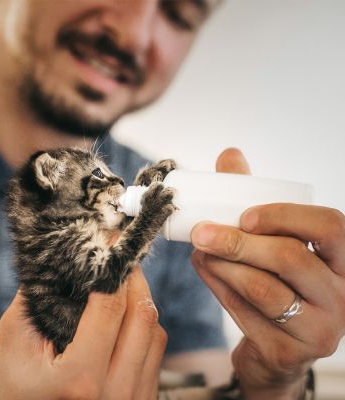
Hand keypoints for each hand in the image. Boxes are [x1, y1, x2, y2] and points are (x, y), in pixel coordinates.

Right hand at [0, 267, 166, 399]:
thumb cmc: (9, 392)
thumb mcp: (14, 343)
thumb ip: (39, 297)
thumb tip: (67, 260)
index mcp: (80, 379)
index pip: (110, 307)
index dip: (113, 268)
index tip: (113, 243)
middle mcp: (114, 394)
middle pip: (142, 316)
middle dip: (133, 278)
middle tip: (121, 260)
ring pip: (155, 332)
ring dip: (141, 301)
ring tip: (124, 286)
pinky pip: (156, 353)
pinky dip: (145, 327)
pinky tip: (127, 317)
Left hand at [191, 148, 344, 398]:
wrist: (276, 342)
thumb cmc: (277, 278)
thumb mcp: (273, 239)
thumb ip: (253, 197)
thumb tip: (229, 154)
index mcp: (341, 259)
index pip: (330, 226)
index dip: (286, 216)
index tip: (245, 215)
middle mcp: (341, 294)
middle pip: (290, 258)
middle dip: (237, 241)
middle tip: (200, 231)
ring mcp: (319, 329)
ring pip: (263, 289)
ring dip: (222, 264)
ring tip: (199, 249)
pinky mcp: (289, 352)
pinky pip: (246, 316)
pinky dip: (218, 288)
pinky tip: (204, 269)